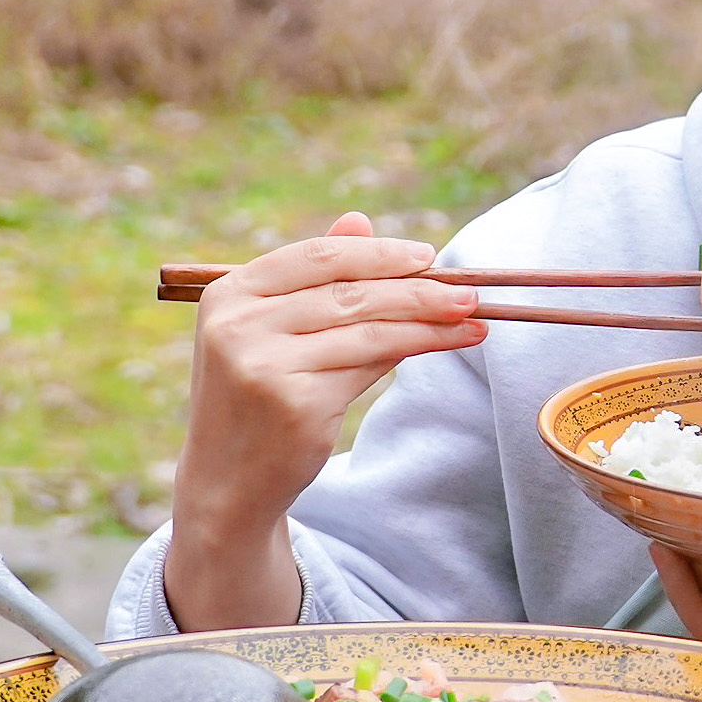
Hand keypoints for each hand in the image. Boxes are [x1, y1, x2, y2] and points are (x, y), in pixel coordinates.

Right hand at [165, 213, 484, 629]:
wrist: (228, 480)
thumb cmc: (257, 396)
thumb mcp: (272, 330)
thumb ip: (315, 278)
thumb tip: (361, 221)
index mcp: (229, 293)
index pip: (317, 256)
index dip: (377, 253)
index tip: (427, 255)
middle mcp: (239, 324)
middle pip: (349, 292)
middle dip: (416, 288)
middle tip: (467, 289)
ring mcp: (264, 365)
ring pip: (368, 328)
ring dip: (429, 320)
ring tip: (473, 315)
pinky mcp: (295, 403)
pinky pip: (371, 365)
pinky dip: (416, 350)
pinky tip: (449, 343)